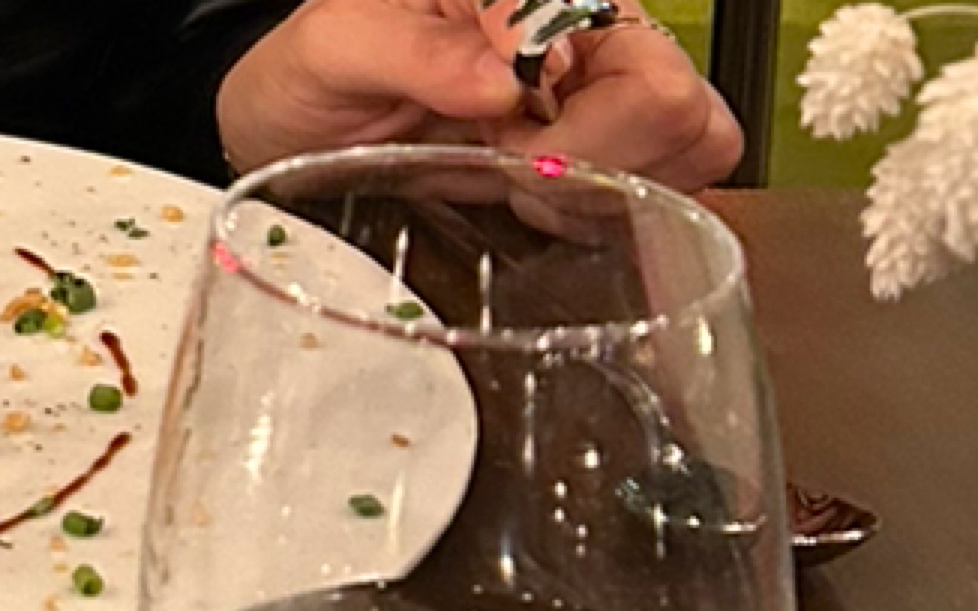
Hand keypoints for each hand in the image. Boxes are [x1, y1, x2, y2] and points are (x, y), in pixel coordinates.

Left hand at [217, 0, 741, 189]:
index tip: (503, 151)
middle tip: (511, 172)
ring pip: (687, 156)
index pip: (650, 78)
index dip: (581, 141)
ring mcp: (598, 89)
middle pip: (684, 119)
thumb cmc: (316, 66)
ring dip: (599, 193)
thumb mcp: (339, 46)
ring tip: (513, 181)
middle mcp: (591, 31)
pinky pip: (651, 190)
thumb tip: (504, 81)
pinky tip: (527, 196)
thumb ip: (419, 53)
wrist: (290, 110)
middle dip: (600, 170)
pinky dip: (594, 212)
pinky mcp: (592, 143)